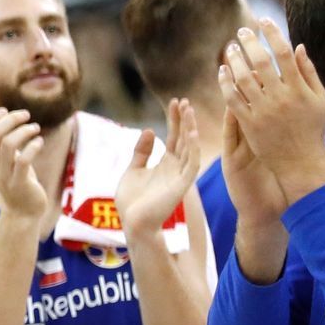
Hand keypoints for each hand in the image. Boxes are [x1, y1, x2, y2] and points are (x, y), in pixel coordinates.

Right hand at [0, 107, 46, 217]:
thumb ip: (0, 139)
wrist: (24, 213)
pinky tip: (40, 142)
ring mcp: (5, 174)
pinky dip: (33, 147)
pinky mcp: (20, 183)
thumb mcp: (5, 158)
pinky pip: (23, 161)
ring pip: (8, 144)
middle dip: (11, 118)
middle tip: (26, 115)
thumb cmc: (18, 180)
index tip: (4, 111)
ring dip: (24, 131)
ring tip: (35, 128)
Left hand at [115, 98, 199, 237]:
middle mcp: (175, 168)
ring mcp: (180, 176)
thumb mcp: (133, 170)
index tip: (174, 102)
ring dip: (189, 129)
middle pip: (182, 138)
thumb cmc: (132, 202)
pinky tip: (191, 134)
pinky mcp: (181, 186)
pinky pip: (190, 165)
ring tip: (188, 110)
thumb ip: (141, 152)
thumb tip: (149, 130)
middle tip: (183, 101)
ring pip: (189, 148)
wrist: (133, 223)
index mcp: (165, 164)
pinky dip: (192, 149)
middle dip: (183, 120)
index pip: (173, 137)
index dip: (174, 119)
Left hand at [219, 22, 324, 202]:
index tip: (264, 21)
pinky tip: (222, 72)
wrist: (301, 162)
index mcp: (299, 90)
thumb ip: (308, 72)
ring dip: (234, 60)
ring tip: (230, 48)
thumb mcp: (318, 100)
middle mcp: (280, 98)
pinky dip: (226, 83)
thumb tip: (297, 46)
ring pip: (243, 79)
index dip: (272, 34)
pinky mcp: (248, 124)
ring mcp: (262, 111)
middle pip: (260, 62)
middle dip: (250, 42)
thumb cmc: (312, 129)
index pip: (284, 54)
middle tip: (242, 31)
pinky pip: (232, 99)